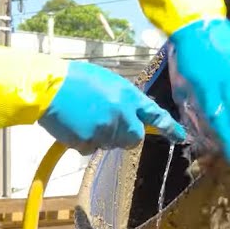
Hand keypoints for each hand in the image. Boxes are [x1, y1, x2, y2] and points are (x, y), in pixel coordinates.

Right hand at [0, 43, 183, 152]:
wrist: (48, 88)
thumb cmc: (75, 79)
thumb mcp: (107, 82)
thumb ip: (123, 98)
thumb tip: (132, 112)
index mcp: (127, 95)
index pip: (155, 114)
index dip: (169, 127)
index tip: (181, 137)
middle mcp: (121, 115)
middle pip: (134, 139)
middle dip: (125, 136)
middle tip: (109, 125)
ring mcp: (105, 130)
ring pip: (111, 144)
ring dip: (102, 136)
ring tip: (85, 117)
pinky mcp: (88, 142)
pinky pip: (91, 149)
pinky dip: (84, 141)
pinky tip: (74, 125)